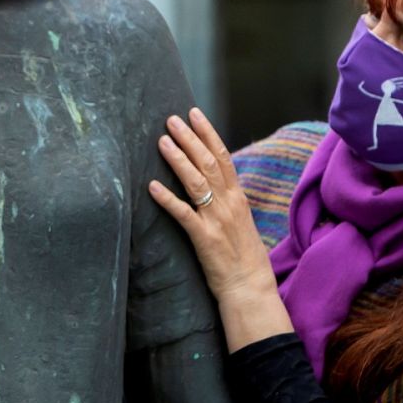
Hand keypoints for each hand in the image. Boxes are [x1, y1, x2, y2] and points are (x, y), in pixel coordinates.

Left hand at [149, 110, 292, 351]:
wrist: (251, 288)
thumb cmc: (244, 257)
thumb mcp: (241, 221)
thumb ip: (227, 201)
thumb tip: (212, 183)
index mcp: (237, 198)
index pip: (223, 157)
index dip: (208, 134)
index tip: (195, 114)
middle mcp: (228, 204)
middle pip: (208, 162)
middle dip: (189, 138)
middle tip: (171, 120)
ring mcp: (216, 220)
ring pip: (196, 181)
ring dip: (178, 158)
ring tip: (162, 140)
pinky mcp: (203, 239)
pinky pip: (183, 214)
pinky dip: (167, 198)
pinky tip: (151, 186)